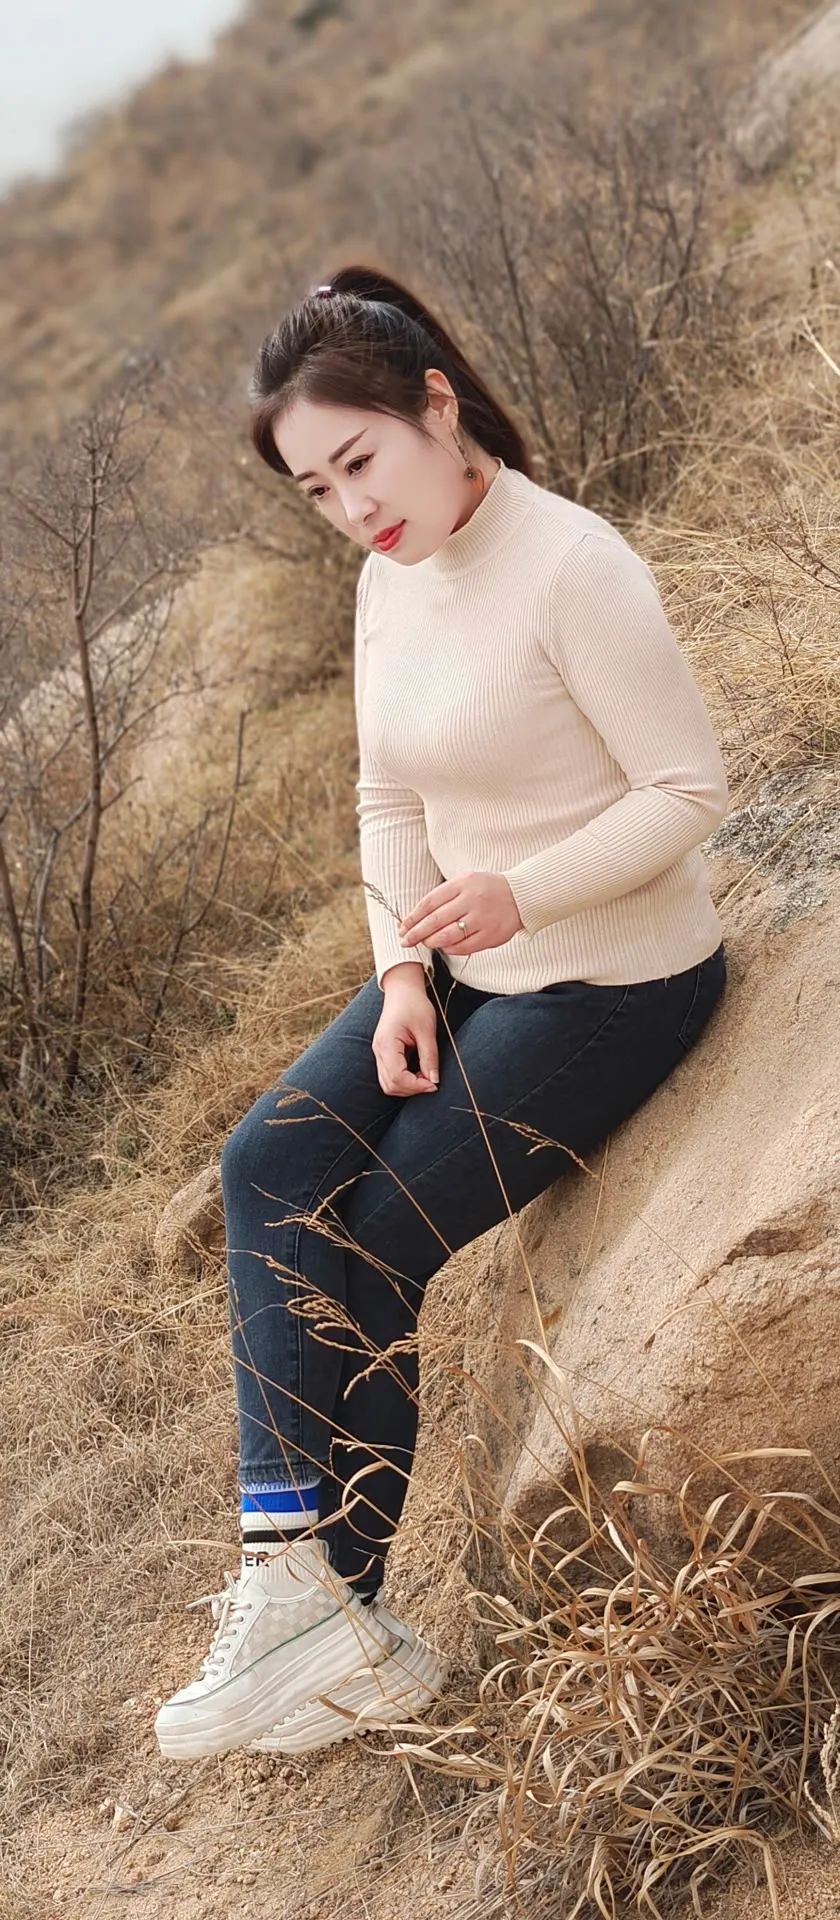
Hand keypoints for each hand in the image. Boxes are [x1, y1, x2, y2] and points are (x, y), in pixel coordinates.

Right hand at [372, 983, 439, 1095]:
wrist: (402, 991)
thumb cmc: (414, 1005)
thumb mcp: (426, 1029)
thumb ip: (429, 1057)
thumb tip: (434, 1080)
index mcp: (387, 1044)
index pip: (397, 1077)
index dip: (416, 1086)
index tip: (434, 1084)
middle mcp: (378, 1051)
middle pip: (390, 1085)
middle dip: (412, 1089)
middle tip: (432, 1081)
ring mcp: (378, 1053)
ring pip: (388, 1084)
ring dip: (407, 1087)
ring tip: (426, 1076)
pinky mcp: (383, 1054)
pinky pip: (390, 1076)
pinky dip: (404, 1080)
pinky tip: (418, 1072)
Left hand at [397, 872, 523, 956]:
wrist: (522, 895)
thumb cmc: (488, 889)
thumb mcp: (466, 881)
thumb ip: (445, 896)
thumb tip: (418, 917)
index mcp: (462, 884)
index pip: (430, 902)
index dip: (413, 917)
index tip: (403, 927)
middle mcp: (471, 900)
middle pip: (435, 920)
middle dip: (416, 933)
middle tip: (405, 941)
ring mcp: (481, 919)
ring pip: (447, 936)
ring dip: (431, 942)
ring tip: (424, 943)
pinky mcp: (491, 935)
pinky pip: (463, 947)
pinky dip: (450, 949)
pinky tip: (444, 947)